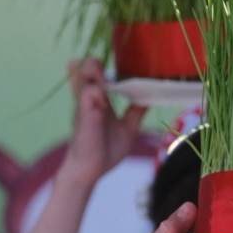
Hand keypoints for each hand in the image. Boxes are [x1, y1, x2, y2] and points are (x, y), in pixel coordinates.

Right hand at [64, 58, 146, 190]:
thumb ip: (135, 113)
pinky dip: (97, 89)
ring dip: (94, 68)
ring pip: (83, 71)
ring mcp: (85, 103)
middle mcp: (91, 97)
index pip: (99, 73)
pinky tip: (105, 98)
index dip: (107, 65)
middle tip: (113, 72)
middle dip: (96, 62)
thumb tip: (150, 98)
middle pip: (88, 66)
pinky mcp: (84, 112)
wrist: (90, 171)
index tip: (125, 64)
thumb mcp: (127, 129)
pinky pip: (88, 91)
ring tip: (105, 79)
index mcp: (101, 99)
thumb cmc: (105, 151)